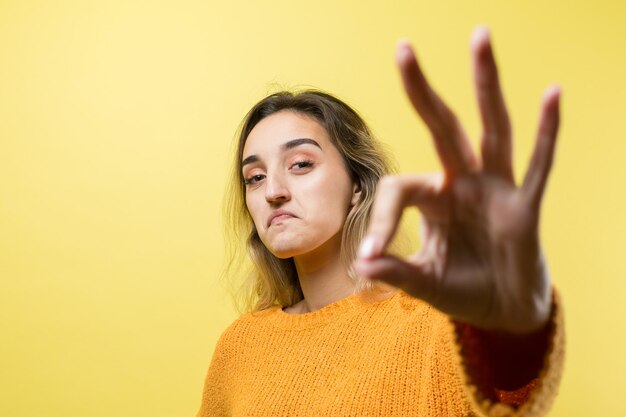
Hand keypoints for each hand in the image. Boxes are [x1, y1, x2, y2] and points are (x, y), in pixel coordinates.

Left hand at [354, 27, 560, 333]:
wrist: (501, 311)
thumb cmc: (460, 290)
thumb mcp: (422, 282)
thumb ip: (396, 270)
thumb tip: (362, 265)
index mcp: (433, 199)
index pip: (399, 190)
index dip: (381, 223)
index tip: (369, 260)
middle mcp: (462, 183)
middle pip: (441, 127)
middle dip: (422, 90)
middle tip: (403, 47)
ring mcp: (494, 190)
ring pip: (490, 129)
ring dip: (485, 85)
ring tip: (480, 38)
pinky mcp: (523, 207)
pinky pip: (538, 166)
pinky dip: (546, 133)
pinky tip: (551, 95)